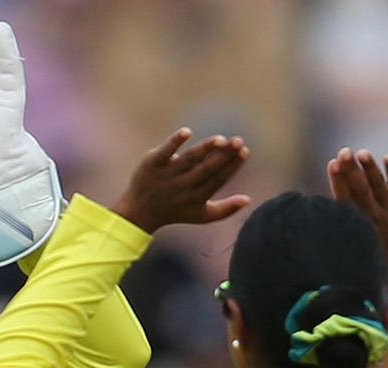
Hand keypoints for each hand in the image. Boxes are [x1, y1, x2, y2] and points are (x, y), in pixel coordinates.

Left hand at [110, 128, 250, 234]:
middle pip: (206, 169)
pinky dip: (174, 142)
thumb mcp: (202, 215)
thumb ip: (226, 209)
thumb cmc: (176, 211)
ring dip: (205, 149)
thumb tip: (248, 199)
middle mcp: (183, 186)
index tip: (245, 151)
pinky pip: (165, 152)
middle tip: (238, 141)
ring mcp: (167, 174)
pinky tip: (187, 132)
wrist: (139, 212)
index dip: (232, 166)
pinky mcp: (152, 163)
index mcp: (197, 197)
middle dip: (224, 155)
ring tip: (221, 139)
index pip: (218, 179)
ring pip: (189, 160)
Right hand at [327, 147, 387, 301]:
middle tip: (344, 151)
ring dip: (370, 168)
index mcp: (355, 224)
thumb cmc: (360, 244)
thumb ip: (335, 214)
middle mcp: (373, 216)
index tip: (332, 163)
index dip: (338, 180)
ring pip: (378, 186)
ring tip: (361, 152)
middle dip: (352, 170)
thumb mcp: (345, 238)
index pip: (344, 198)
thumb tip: (313, 198)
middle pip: (361, 189)